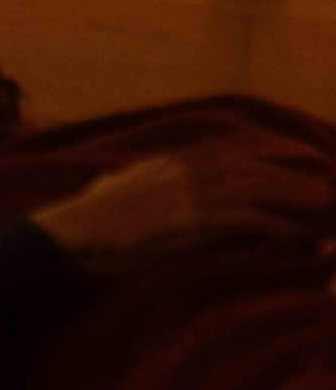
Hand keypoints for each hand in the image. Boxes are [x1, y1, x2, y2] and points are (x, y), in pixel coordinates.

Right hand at [33, 153, 333, 276]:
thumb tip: (126, 182)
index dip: (265, 157)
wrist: (77, 235)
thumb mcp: (115, 188)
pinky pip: (249, 220)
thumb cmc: (90, 219)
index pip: (230, 152)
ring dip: (293, 197)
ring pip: (257, 188)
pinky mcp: (194, 221)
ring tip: (322, 205)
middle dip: (289, 176)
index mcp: (169, 161)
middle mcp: (185, 169)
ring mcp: (190, 193)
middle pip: (251, 167)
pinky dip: (277, 226)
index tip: (292, 163)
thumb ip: (133, 181)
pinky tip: (297, 236)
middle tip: (322, 186)